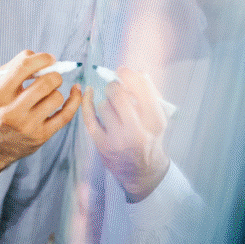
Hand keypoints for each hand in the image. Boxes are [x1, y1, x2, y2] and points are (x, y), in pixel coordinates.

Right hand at [0, 50, 81, 178]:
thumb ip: (16, 68)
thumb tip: (45, 59)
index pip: (24, 66)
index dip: (42, 58)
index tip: (50, 59)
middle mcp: (12, 111)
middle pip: (45, 83)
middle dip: (54, 75)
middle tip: (52, 77)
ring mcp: (27, 125)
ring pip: (56, 98)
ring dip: (56, 91)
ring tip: (48, 94)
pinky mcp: (41, 136)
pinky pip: (66, 115)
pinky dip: (75, 101)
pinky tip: (76, 92)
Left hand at [81, 67, 169, 202]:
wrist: (143, 172)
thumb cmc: (150, 138)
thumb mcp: (158, 118)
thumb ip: (150, 94)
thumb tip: (135, 72)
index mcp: (156, 121)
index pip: (142, 89)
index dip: (129, 75)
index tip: (122, 71)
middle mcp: (138, 131)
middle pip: (119, 95)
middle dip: (114, 87)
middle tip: (115, 89)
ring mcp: (119, 140)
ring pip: (104, 105)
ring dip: (107, 103)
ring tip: (114, 111)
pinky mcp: (103, 145)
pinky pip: (89, 118)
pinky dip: (87, 102)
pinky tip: (87, 93)